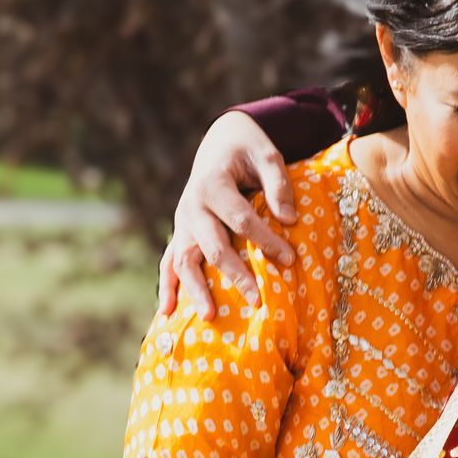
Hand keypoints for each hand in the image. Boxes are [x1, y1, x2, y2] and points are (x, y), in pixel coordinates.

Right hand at [158, 113, 297, 319]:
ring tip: (209, 316)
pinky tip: (169, 313)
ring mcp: (183, 221)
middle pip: (212, 246)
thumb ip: (277, 184)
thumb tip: (288, 219)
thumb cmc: (248, 150)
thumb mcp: (267, 154)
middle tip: (257, 300)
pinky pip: (169, 262)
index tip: (289, 259)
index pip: (239, 219)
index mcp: (212, 183)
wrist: (220, 142)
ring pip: (184, 259)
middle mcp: (192, 205)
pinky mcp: (181, 232)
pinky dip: (168, 287)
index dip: (264, 240)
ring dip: (195, 289)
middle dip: (236, 274)